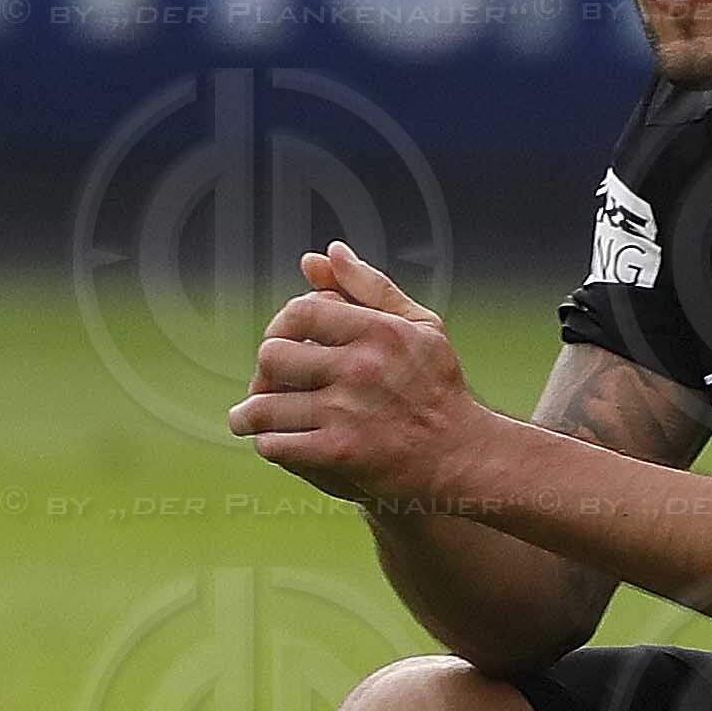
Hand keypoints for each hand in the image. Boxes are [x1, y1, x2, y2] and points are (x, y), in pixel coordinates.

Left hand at [231, 243, 490, 506]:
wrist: (464, 458)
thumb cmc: (438, 388)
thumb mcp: (420, 327)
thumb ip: (370, 288)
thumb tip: (325, 253)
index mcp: (380, 331)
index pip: (300, 312)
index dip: (281, 326)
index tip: (284, 342)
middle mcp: (362, 368)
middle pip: (273, 356)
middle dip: (264, 372)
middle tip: (265, 384)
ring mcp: (349, 412)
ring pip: (265, 406)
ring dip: (250, 414)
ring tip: (247, 418)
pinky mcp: (340, 453)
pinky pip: (276, 444)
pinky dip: (268, 443)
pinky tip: (274, 441)